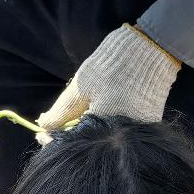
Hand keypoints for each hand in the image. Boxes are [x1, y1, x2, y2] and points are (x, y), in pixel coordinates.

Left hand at [37, 24, 180, 137]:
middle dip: (70, 137)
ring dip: (87, 131)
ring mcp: (136, 131)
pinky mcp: (148, 124)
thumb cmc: (112, 66)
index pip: (72, 143)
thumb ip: (61, 111)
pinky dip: (105, 126)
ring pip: (105, 138)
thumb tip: (44, 126)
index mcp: (103, 129)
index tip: (41, 135)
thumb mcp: (80, 88)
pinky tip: (95, 115)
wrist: (152, 49)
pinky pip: (120, 131)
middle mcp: (122, 136)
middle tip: (53, 128)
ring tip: (73, 120)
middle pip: (89, 144)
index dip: (54, 140)